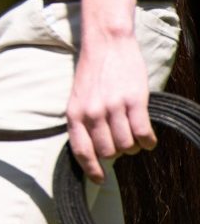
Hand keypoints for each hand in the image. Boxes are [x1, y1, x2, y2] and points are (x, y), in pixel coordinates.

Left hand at [66, 25, 155, 182]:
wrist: (107, 43)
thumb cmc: (94, 72)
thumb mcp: (78, 98)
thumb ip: (84, 121)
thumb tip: (95, 151)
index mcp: (74, 113)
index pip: (81, 151)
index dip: (91, 170)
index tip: (99, 180)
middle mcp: (92, 113)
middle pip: (108, 151)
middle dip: (117, 152)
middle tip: (123, 143)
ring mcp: (113, 107)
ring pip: (127, 145)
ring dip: (134, 146)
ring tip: (134, 136)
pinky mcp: (134, 101)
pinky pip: (144, 134)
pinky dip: (148, 141)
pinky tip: (148, 138)